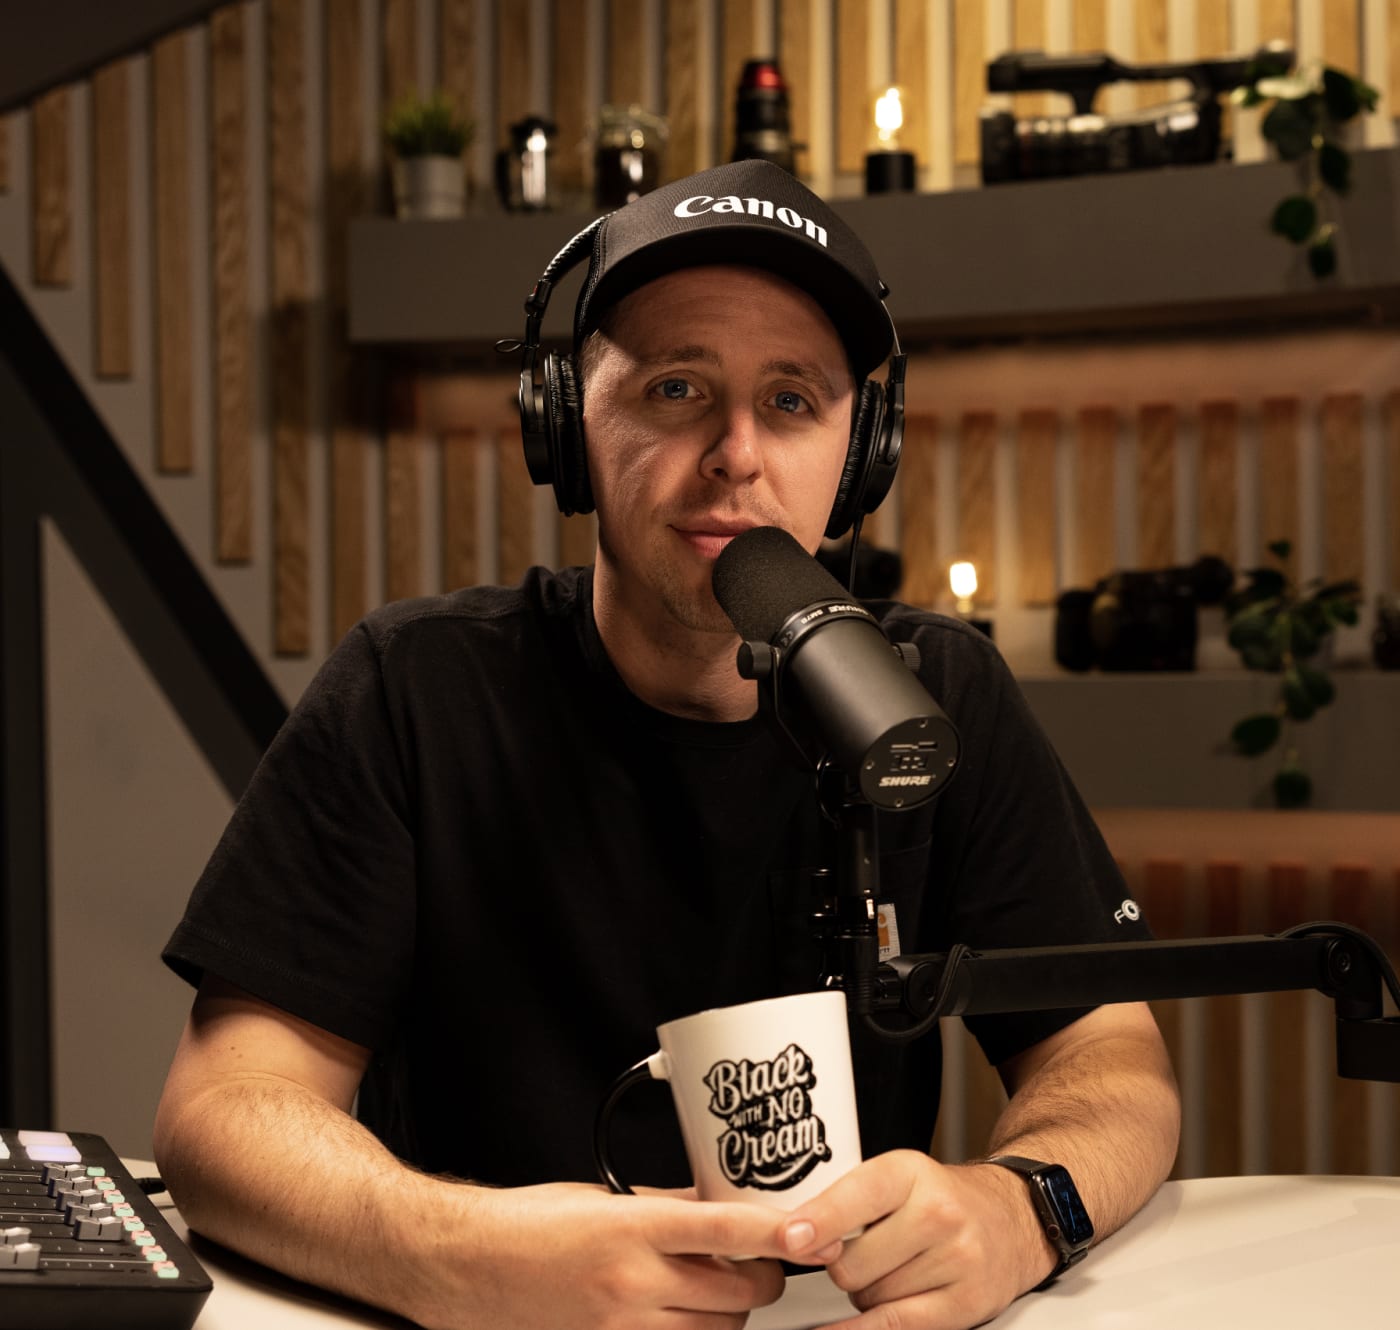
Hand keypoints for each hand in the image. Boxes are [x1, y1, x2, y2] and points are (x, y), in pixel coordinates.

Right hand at [407, 1181, 786, 1329]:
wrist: (468, 1266)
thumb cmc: (528, 1224)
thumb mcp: (603, 1200)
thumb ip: (668, 1207)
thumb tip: (721, 1206)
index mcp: (630, 1229)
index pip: (724, 1228)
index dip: (776, 1232)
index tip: (812, 1232)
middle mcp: (631, 1283)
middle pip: (737, 1293)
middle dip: (763, 1279)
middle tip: (762, 1262)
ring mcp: (620, 1328)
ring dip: (731, 1314)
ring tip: (715, 1289)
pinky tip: (681, 1316)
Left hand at [773, 1151, 1050, 1329]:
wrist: (1010, 1217)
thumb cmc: (940, 1198)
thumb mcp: (896, 1177)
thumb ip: (847, 1201)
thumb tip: (797, 1237)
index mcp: (909, 1172)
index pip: (856, 1196)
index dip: (820, 1220)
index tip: (792, 1236)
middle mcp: (936, 1212)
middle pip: (852, 1263)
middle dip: (842, 1266)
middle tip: (865, 1252)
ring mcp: (956, 1259)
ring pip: (870, 1298)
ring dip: (867, 1294)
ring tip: (893, 1269)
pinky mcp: (966, 1303)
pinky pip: (896, 1327)